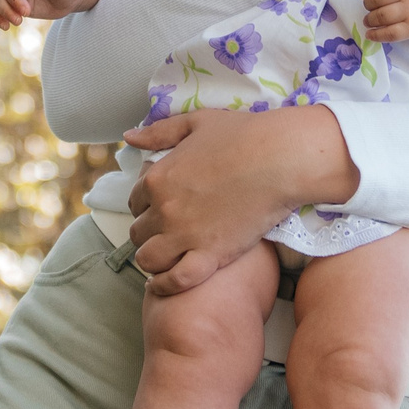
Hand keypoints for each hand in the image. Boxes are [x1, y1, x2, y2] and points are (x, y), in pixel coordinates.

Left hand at [122, 107, 353, 295]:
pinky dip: (165, 285)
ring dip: (153, 259)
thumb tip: (129, 136)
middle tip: (167, 232)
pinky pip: (176, 280)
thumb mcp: (194, 123)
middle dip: (149, 232)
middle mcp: (164, 209)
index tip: (160, 208)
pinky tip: (162, 285)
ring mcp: (185, 235)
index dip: (146, 206)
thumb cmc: (242, 135)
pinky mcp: (210, 255)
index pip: (134, 202)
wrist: (279, 159)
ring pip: (148, 259)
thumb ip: (159, 132)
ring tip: (166, 257)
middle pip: (138, 232)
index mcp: (158, 178)